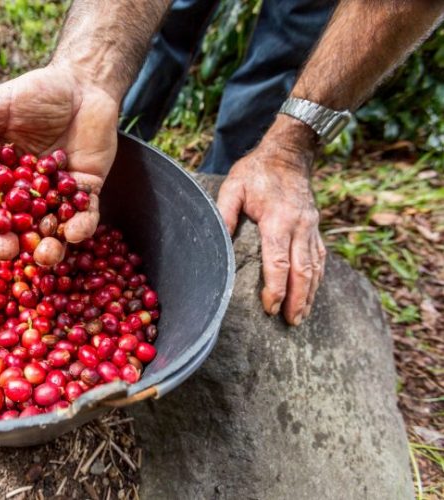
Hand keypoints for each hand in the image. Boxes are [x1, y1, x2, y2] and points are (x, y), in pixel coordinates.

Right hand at [0, 64, 119, 265]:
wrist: (82, 81)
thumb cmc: (36, 92)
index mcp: (3, 176)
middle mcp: (30, 191)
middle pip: (18, 227)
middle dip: (11, 243)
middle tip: (8, 252)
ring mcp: (60, 193)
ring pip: (52, 229)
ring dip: (48, 247)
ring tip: (45, 256)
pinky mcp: (89, 190)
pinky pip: (86, 214)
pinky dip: (81, 226)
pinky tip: (75, 233)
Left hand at [216, 116, 326, 325]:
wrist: (288, 153)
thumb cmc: (256, 171)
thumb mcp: (232, 187)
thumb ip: (225, 213)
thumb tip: (218, 241)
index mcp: (277, 219)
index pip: (279, 262)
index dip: (276, 288)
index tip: (270, 308)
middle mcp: (299, 226)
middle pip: (303, 271)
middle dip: (297, 299)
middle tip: (291, 322)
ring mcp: (311, 227)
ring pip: (315, 267)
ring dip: (310, 294)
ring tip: (301, 316)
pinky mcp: (315, 226)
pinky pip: (320, 257)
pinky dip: (317, 278)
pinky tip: (312, 292)